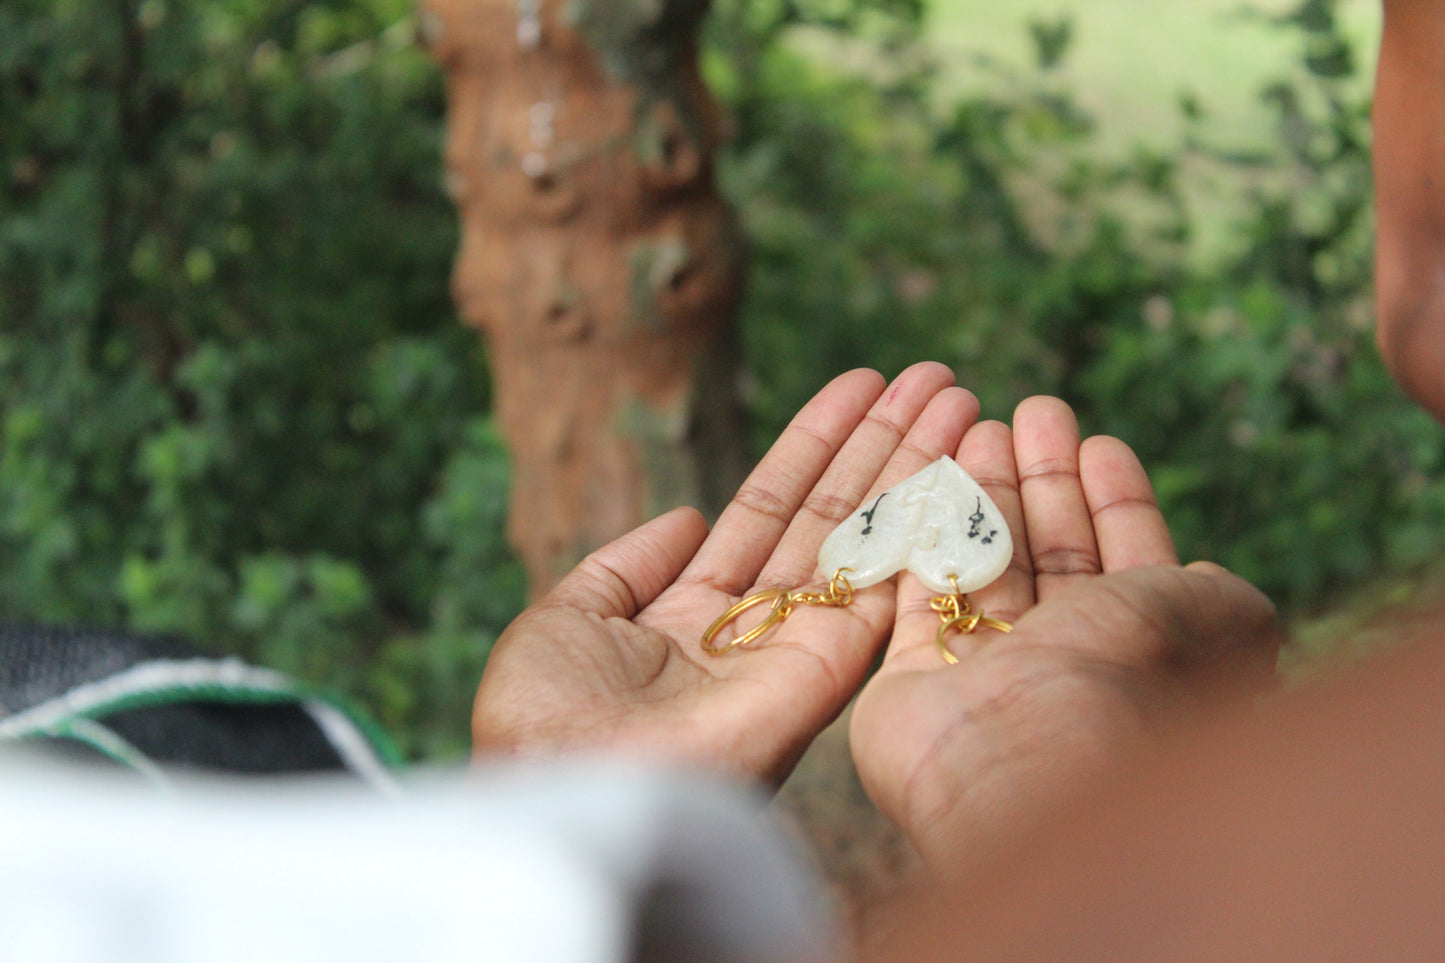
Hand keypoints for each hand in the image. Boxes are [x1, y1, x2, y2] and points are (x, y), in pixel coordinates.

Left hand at [472, 363, 981, 784]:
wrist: (565, 792)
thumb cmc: (543, 720)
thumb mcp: (567, 618)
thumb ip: (626, 563)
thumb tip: (686, 516)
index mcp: (695, 617)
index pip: (769, 512)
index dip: (814, 448)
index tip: (859, 387)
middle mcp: (758, 631)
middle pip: (831, 517)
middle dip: (879, 444)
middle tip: (932, 376)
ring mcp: (797, 651)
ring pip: (866, 540)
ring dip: (911, 466)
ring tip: (952, 392)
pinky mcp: (825, 674)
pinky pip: (881, 588)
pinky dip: (918, 526)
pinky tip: (948, 463)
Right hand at [849, 397, 1281, 875]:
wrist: (1022, 756)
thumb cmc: (1123, 681)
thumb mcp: (1215, 621)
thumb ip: (1223, 595)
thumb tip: (1207, 578)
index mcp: (1135, 658)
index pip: (1127, 565)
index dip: (1117, 502)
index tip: (1100, 443)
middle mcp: (1061, 668)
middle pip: (1053, 556)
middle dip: (1046, 481)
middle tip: (1034, 411)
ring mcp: (983, 675)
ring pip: (985, 566)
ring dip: (987, 492)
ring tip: (981, 422)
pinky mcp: (911, 677)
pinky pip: (917, 590)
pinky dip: (925, 533)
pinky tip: (932, 475)